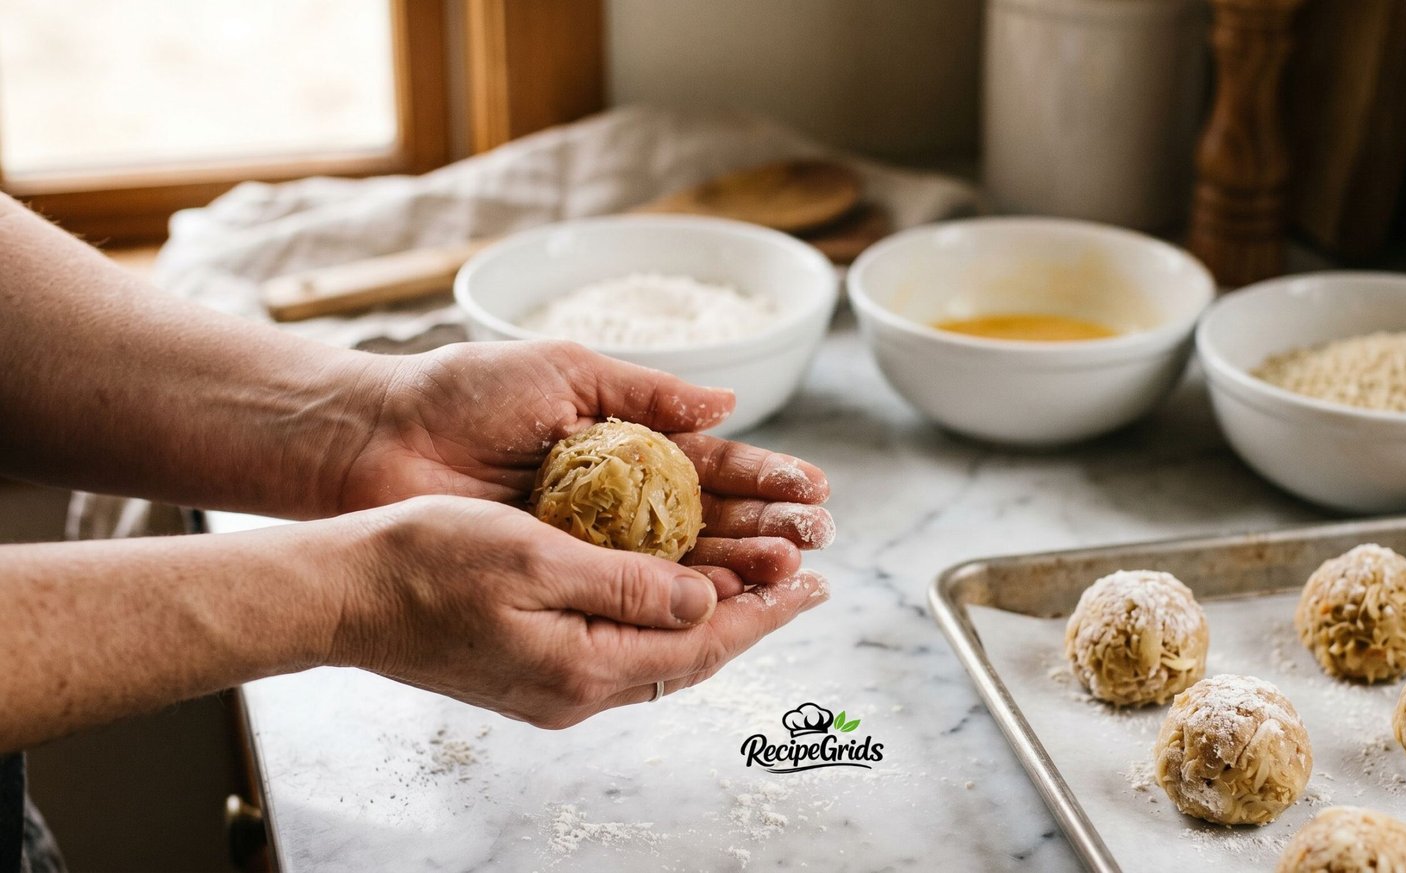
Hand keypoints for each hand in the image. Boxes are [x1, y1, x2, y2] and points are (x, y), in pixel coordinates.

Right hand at [335, 495, 827, 727]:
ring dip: (712, 619)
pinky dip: (664, 619)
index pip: (702, 642)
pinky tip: (678, 591)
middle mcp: (575, 690)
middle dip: (752, 618)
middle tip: (803, 580)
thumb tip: (708, 599)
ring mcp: (553, 687)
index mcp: (583, 665)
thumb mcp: (535, 555)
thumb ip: (627, 583)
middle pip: (690, 658)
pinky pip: (623, 650)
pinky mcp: (534, 673)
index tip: (814, 583)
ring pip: (659, 656)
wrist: (344, 596)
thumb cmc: (425, 562)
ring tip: (758, 583)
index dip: (765, 612)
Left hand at [336, 340, 832, 589]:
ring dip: (739, 568)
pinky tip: (724, 597)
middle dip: (767, 530)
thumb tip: (727, 402)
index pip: (713, 468)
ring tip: (787, 571)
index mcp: (626, 443)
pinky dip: (679, 598)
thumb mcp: (566, 372)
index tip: (813, 491)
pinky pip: (629, 594)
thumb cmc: (463, 394)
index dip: (765, 480)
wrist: (379, 440)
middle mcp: (618, 500)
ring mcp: (591, 543)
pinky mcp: (560, 578)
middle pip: (711, 521)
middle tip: (815, 540)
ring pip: (681, 564)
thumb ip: (648, 391)